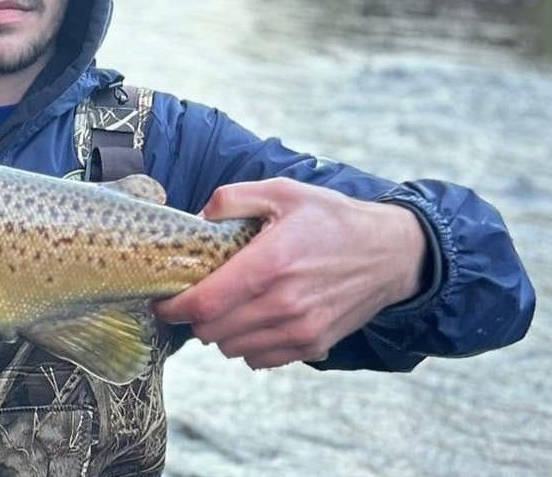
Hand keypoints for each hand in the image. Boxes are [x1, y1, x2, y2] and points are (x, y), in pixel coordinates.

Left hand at [153, 178, 426, 369]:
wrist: (390, 253)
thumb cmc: (332, 219)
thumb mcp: (282, 192)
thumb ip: (231, 199)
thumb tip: (196, 219)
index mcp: (270, 263)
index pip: (203, 305)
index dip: (171, 308)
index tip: (161, 300)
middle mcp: (284, 303)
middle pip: (211, 332)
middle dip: (194, 317)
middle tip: (196, 296)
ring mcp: (300, 329)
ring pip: (232, 349)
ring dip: (220, 331)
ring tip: (228, 305)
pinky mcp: (313, 345)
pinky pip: (259, 360)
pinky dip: (247, 345)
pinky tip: (254, 318)